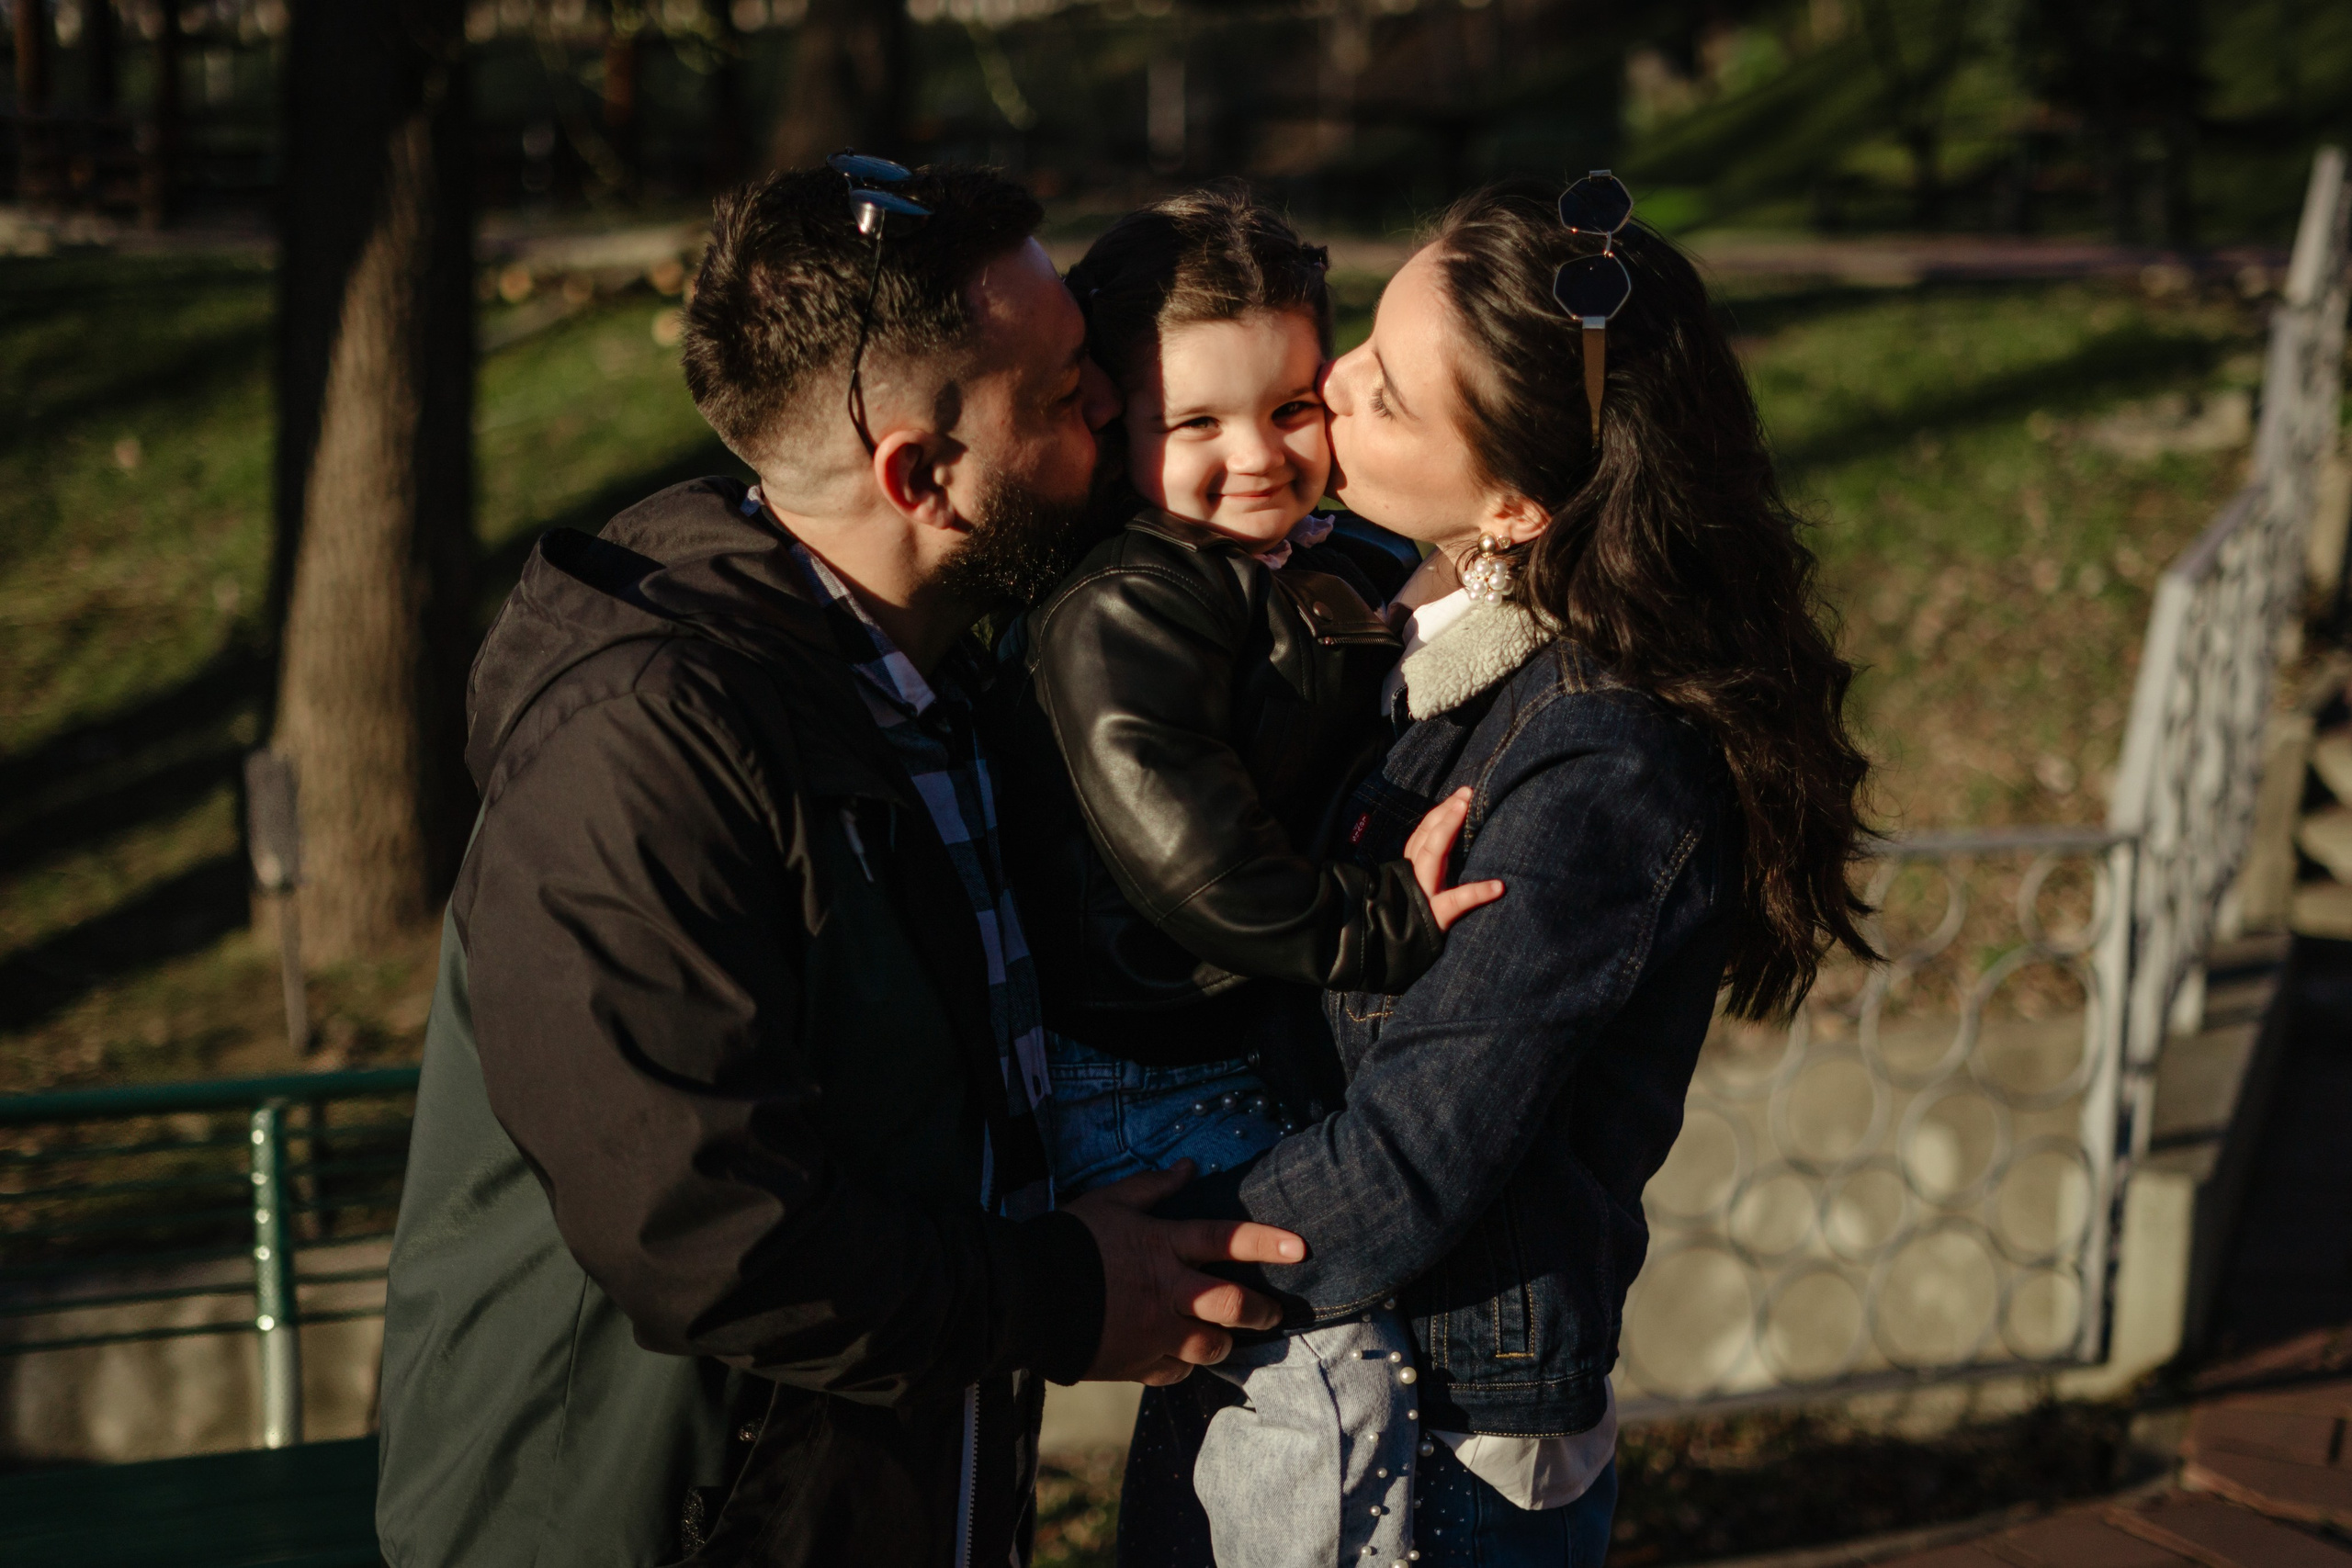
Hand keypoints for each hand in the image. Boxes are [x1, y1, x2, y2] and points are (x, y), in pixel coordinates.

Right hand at [1064, 1162, 1304, 1385]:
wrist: (1026, 1295)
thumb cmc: (1070, 1240)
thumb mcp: (1111, 1201)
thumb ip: (1154, 1186)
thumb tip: (1189, 1167)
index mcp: (1162, 1245)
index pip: (1225, 1239)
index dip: (1266, 1243)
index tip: (1300, 1249)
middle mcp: (1167, 1290)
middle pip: (1231, 1304)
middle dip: (1261, 1311)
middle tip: (1271, 1312)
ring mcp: (1154, 1331)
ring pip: (1212, 1345)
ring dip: (1226, 1342)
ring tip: (1227, 1338)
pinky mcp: (1136, 1363)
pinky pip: (1177, 1371)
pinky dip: (1185, 1364)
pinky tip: (1183, 1355)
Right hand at [1407, 787, 1506, 931]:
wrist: (1388, 954)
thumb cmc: (1409, 922)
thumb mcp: (1417, 892)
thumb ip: (1429, 871)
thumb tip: (1454, 848)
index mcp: (1411, 869)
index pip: (1423, 833)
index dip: (1441, 812)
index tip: (1462, 795)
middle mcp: (1413, 877)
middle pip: (1426, 837)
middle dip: (1446, 812)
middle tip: (1467, 794)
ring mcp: (1422, 895)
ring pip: (1431, 856)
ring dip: (1448, 831)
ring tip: (1467, 811)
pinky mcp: (1434, 918)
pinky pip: (1455, 902)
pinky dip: (1476, 893)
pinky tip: (1497, 886)